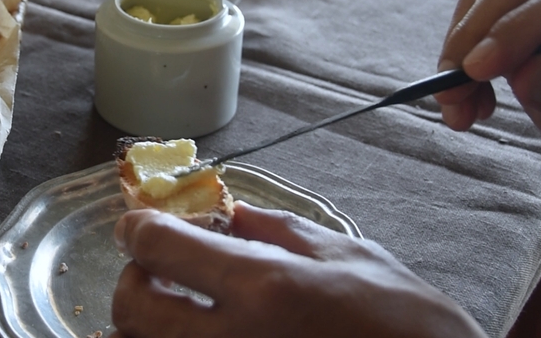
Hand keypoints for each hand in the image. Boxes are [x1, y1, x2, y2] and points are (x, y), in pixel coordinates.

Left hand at [110, 203, 485, 337]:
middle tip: (156, 270)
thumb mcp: (348, 258)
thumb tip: (229, 214)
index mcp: (265, 288)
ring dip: (147, 326)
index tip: (138, 223)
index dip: (139, 228)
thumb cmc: (408, 324)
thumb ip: (277, 231)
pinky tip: (203, 333)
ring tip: (177, 308)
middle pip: (132, 310)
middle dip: (132, 281)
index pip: (161, 247)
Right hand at [434, 0, 540, 162]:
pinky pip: (471, 26)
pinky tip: (470, 102)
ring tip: (458, 108)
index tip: (477, 70)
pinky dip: (458, 64)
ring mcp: (538, 0)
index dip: (515, 30)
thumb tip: (526, 77)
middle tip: (451, 90)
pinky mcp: (510, 19)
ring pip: (481, 3)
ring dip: (457, 56)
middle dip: (472, 38)